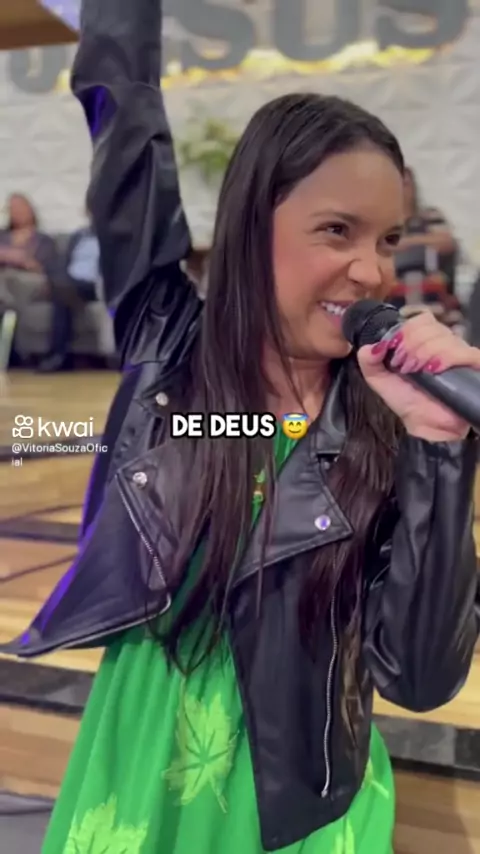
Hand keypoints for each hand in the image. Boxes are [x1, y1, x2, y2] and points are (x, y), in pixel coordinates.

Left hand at [357, 311, 479, 441]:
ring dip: (425, 352)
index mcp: (425, 342)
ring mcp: (461, 355)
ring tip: (415, 371)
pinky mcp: (474, 367)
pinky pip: (467, 353)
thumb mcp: (380, 381)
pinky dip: (447, 357)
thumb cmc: (408, 402)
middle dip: (411, 343)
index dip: (406, 331)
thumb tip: (369, 347)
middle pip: (432, 326)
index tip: (393, 350)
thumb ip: (368, 362)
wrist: (425, 426)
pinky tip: (434, 369)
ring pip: (446, 337)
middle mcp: (445, 344)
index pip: (421, 320)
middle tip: (403, 365)